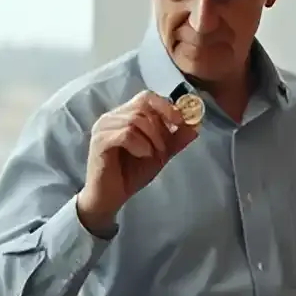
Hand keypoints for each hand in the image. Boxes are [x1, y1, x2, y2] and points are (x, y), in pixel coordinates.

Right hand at [77, 90, 198, 230]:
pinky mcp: (99, 141)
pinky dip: (140, 145)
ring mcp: (103, 127)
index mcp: (125, 116)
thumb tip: (196, 126)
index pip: (146, 97)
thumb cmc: (130, 174)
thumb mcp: (159, 155)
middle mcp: (112, 117)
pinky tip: (143, 155)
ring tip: (153, 155)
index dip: (166, 106)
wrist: (110, 198)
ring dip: (152, 138)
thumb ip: (175, 140)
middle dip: (160, 127)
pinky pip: (126, 134)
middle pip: (143, 106)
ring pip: (135, 120)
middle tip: (164, 149)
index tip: (181, 121)